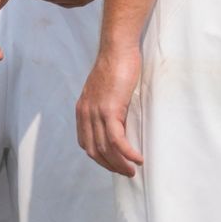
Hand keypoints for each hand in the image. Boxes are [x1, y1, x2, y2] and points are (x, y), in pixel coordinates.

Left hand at [76, 43, 143, 175]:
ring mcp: (96, 112)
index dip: (99, 158)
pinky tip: (138, 159)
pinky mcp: (109, 110)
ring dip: (120, 164)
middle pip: (94, 150)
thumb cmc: (116, 66)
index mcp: (83, 110)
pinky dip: (127, 153)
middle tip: (126, 172)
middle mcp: (85, 113)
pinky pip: (117, 140)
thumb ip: (106, 108)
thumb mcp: (105, 91)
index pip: (86, 143)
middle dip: (110, 165)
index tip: (114, 163)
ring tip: (133, 170)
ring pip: (105, 149)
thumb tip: (119, 124)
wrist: (117, 49)